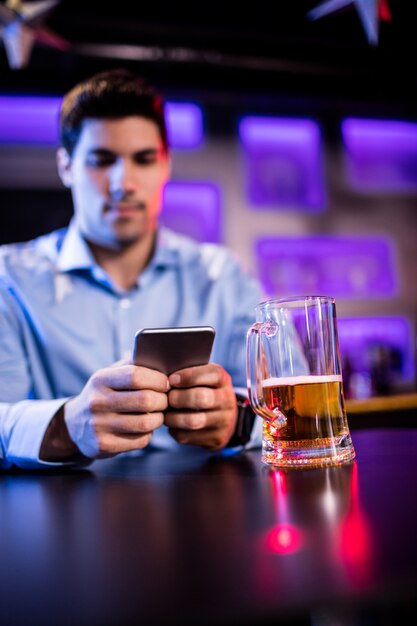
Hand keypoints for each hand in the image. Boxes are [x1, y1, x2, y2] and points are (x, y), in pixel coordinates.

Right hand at [41, 363, 168, 459]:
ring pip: (145, 423)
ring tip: (158, 414)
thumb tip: (162, 362)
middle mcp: (97, 402)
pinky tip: (145, 428)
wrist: (74, 424)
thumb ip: (132, 366)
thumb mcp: (110, 375)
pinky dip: (149, 434)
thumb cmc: (103, 395)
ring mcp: (99, 425)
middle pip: (145, 400)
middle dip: (163, 400)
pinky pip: (140, 440)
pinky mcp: (104, 445)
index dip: (157, 379)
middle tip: (165, 400)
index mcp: (100, 380)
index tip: (165, 383)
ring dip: (159, 418)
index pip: (135, 375)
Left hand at [165, 363, 237, 449]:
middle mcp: (227, 400)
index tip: (171, 380)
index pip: (211, 374)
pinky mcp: (216, 438)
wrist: (225, 417)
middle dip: (178, 398)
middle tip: (167, 398)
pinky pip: (188, 436)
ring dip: (173, 417)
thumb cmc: (205, 390)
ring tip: (165, 413)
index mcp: (223, 380)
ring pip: (193, 421)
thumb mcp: (204, 377)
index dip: (189, 376)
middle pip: (201, 398)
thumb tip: (163, 375)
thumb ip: (188, 372)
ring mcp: (223, 421)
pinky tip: (173, 424)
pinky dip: (175, 430)